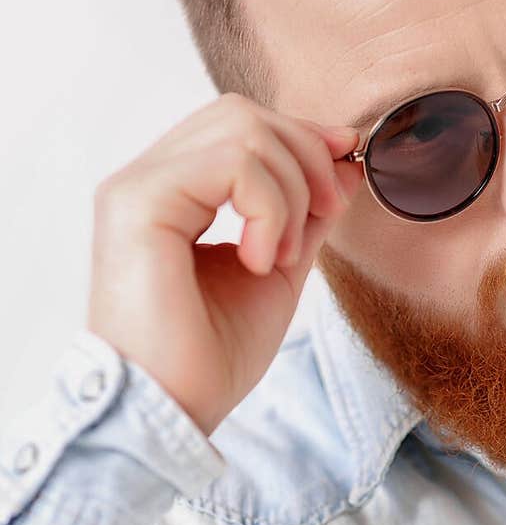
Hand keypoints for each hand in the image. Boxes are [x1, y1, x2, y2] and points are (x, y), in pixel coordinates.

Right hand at [87, 92, 360, 436]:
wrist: (171, 411)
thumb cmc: (210, 356)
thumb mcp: (277, 270)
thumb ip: (305, 214)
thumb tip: (346, 163)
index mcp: (173, 193)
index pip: (240, 126)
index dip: (302, 134)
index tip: (348, 162)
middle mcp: (147, 179)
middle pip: (241, 113)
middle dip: (304, 156)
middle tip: (323, 216)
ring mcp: (137, 187)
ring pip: (242, 129)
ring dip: (289, 191)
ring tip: (278, 255)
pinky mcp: (139, 203)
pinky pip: (231, 162)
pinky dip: (267, 207)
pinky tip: (258, 259)